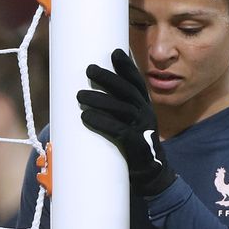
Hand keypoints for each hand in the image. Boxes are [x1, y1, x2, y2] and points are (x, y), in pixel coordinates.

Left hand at [76, 49, 175, 196]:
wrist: (149, 175)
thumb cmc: (132, 146)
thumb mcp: (128, 123)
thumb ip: (115, 110)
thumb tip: (86, 94)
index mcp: (144, 106)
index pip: (136, 82)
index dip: (126, 66)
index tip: (115, 52)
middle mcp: (145, 114)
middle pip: (126, 91)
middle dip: (108, 78)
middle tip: (89, 69)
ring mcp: (142, 129)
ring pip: (120, 108)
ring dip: (99, 100)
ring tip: (79, 95)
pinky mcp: (135, 145)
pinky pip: (118, 130)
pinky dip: (101, 122)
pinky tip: (85, 117)